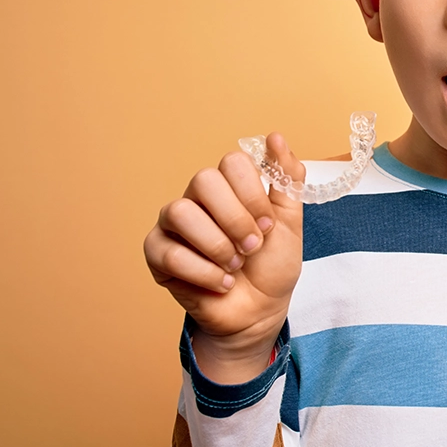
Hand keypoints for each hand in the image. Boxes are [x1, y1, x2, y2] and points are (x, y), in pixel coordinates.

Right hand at [143, 133, 304, 381]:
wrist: (260, 310)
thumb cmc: (272, 264)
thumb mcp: (289, 221)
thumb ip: (286, 178)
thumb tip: (276, 136)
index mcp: (229, 187)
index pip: (231, 163)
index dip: (252, 194)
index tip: (268, 223)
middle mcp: (198, 199)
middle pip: (203, 180)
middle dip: (235, 219)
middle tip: (252, 246)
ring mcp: (173, 225)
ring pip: (181, 212)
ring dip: (217, 245)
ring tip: (234, 266)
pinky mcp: (157, 254)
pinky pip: (170, 252)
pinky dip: (205, 273)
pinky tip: (221, 283)